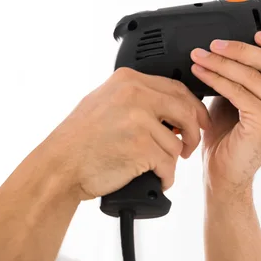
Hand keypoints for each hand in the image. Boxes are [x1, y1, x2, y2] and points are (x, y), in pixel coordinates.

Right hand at [41, 67, 210, 200]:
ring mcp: (139, 120)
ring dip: (171, 160)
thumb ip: (138, 98)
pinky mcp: (142, 147)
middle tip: (190, 147)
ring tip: (156, 168)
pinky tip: (157, 179)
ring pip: (176, 142)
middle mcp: (135, 95)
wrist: (60, 167)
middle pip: (186, 112)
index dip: (194, 108)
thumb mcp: (106, 103)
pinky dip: (165, 176)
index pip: (177, 89)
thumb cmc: (80, 140)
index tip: (201, 121)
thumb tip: (173, 107)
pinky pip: (168, 164)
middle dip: (194, 133)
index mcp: (128, 81)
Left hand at [190, 31, 260, 196]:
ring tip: (199, 57)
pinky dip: (216, 79)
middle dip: (239, 48)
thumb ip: (245, 72)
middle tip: (213, 44)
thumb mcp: (241, 94)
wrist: (224, 171)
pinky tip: (201, 74)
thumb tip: (227, 42)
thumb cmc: (231, 135)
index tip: (257, 31)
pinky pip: (239, 92)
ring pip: (252, 75)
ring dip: (221, 63)